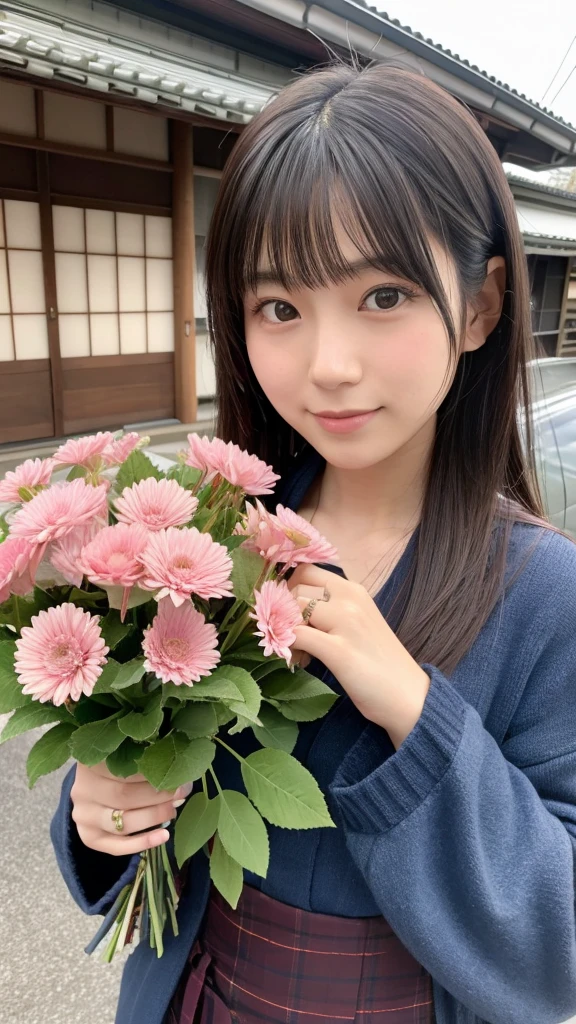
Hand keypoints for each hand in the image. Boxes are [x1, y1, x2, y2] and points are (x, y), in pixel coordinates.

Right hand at [70, 761, 191, 856]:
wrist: (96, 788)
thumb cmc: (119, 768)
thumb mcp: (127, 757)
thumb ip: (146, 760)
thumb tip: (180, 772)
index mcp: (91, 762)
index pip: (125, 768)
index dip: (154, 772)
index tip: (178, 774)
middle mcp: (82, 789)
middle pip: (124, 795)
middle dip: (157, 796)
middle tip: (181, 792)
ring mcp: (83, 815)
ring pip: (122, 821)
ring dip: (153, 817)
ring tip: (173, 810)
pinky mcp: (88, 836)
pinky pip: (117, 846)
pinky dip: (143, 842)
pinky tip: (163, 836)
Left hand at [288, 565, 429, 747]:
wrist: (409, 696)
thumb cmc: (381, 662)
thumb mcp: (359, 622)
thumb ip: (332, 610)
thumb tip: (294, 608)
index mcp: (354, 590)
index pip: (307, 570)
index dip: (291, 589)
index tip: (292, 612)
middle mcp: (349, 598)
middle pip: (296, 587)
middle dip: (285, 609)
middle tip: (292, 634)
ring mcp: (345, 622)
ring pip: (292, 608)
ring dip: (285, 628)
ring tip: (298, 650)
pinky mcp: (338, 649)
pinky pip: (296, 636)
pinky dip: (287, 646)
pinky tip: (299, 659)